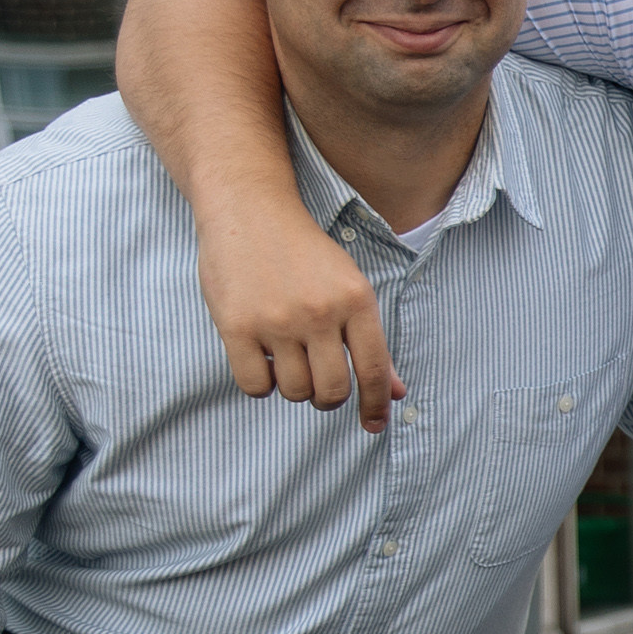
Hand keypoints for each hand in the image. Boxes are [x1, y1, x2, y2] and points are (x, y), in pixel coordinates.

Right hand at [200, 194, 402, 428]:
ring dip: (292, 387)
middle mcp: (320, 312)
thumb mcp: (349, 287)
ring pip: (294, 391)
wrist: (249, 209)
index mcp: (356, 300)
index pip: (373, 370)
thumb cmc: (304, 253)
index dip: (376, 405)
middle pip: (331, 391)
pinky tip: (261, 360)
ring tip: (286, 359)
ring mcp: (277, 320)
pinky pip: (255, 386)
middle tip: (318, 385)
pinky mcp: (237, 326)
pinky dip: (260, 384)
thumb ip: (370, 341)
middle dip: (327, 398)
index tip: (373, 425)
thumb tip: (395, 393)